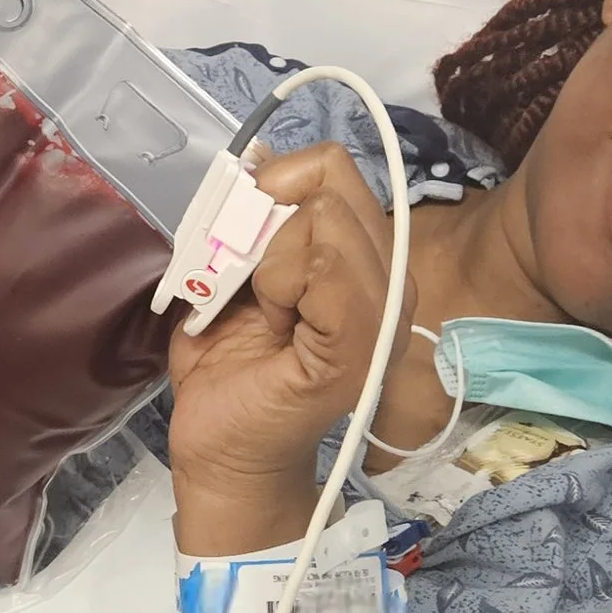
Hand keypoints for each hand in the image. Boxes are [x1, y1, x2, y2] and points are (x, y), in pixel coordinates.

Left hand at [167, 143, 431, 554]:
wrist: (223, 455)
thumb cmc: (228, 368)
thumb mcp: (231, 273)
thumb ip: (249, 218)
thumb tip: (260, 157)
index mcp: (363, 258)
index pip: (332, 166)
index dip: (271, 184)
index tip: (241, 240)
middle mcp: (388, 279)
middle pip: (331, 181)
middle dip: (264, 217)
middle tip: (248, 283)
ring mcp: (382, 316)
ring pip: (324, 218)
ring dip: (266, 257)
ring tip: (261, 311)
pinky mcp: (359, 348)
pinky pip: (323, 267)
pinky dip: (277, 281)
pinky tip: (270, 323)